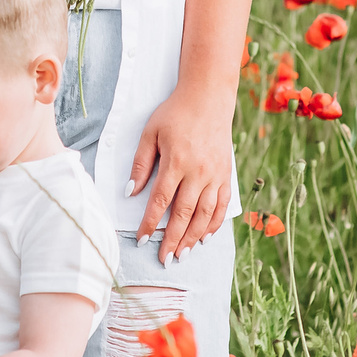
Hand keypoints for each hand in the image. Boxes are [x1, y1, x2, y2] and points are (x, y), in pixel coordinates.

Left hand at [127, 84, 234, 261]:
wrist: (208, 97)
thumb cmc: (175, 113)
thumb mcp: (150, 133)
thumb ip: (140, 164)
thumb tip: (130, 193)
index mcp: (176, 161)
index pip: (161, 200)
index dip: (151, 223)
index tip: (142, 240)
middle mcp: (198, 171)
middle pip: (184, 214)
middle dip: (172, 239)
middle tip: (165, 259)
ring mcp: (215, 174)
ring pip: (205, 214)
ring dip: (194, 237)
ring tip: (183, 254)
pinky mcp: (226, 174)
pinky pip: (223, 205)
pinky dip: (215, 224)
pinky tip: (206, 237)